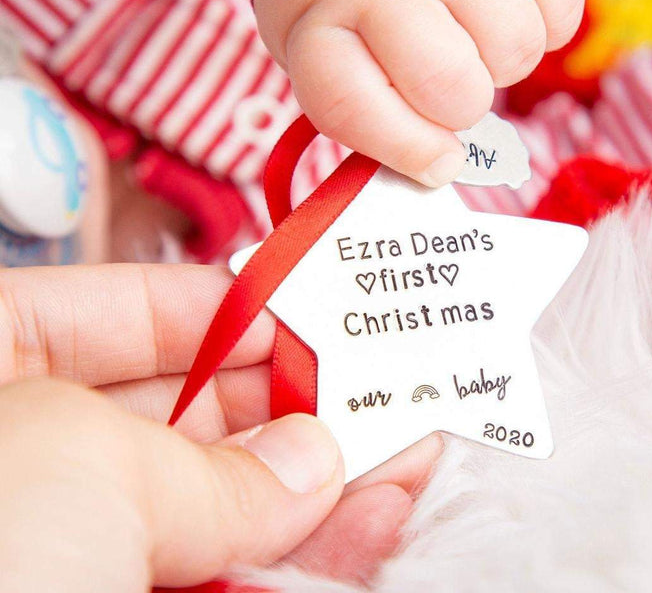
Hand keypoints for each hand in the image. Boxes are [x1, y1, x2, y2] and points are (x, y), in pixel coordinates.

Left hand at [0, 265, 441, 589]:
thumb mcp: (81, 467)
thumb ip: (211, 467)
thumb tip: (307, 460)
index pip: (114, 309)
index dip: (214, 305)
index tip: (296, 314)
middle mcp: (20, 459)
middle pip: (176, 409)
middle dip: (278, 404)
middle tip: (362, 393)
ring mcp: (63, 546)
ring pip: (208, 503)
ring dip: (308, 486)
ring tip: (393, 458)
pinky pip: (220, 571)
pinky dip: (296, 557)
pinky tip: (366, 525)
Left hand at [254, 0, 583, 186]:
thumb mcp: (319, 43)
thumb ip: (366, 109)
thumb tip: (442, 166)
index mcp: (318, 24)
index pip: (353, 110)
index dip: (405, 151)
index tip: (435, 162)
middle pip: (454, 92)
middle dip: (460, 107)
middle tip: (446, 79)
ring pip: (517, 52)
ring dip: (501, 60)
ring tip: (469, 29)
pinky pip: (562, 8)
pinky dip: (544, 21)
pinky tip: (504, 0)